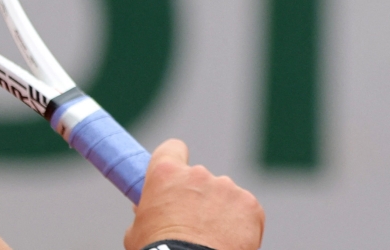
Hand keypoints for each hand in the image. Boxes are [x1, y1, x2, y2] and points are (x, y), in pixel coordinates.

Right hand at [123, 139, 263, 249]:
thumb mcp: (139, 228)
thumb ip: (145, 211)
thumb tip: (146, 210)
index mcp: (166, 173)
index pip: (173, 148)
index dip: (175, 161)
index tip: (176, 178)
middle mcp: (197, 174)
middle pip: (200, 178)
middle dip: (198, 196)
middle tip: (194, 223)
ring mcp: (227, 188)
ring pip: (224, 195)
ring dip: (220, 211)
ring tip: (213, 238)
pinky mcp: (250, 205)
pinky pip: (245, 211)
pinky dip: (241, 225)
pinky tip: (231, 242)